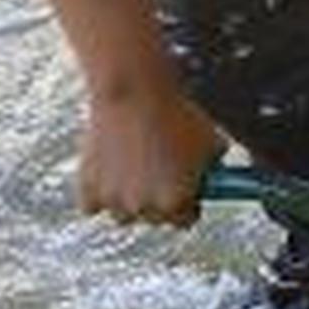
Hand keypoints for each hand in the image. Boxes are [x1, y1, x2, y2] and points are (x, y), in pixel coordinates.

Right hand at [75, 79, 221, 225]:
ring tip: (133, 168)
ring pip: (123, 214)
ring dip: (128, 198)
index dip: (186, 203)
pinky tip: (109, 172)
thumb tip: (220, 178)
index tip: (184, 190)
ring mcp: (114, 199)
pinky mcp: (88, 188)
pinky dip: (98, 192)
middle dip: (157, 199)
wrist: (134, 88)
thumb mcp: (214, 143)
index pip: (184, 220)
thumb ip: (214, 169)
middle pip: (153, 217)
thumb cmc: (177, 112)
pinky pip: (93, 204)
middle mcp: (144, 207)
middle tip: (157, 173)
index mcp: (177, 202)